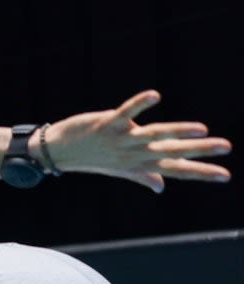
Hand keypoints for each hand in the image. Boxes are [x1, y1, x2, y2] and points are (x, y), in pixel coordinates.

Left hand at [49, 89, 230, 191]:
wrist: (57, 154)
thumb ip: (144, 176)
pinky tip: (155, 96)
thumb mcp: (121, 170)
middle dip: (199, 151)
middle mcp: (133, 155)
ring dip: (177, 131)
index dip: (201, 173)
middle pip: (171, 152)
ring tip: (201, 129)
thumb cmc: (93, 159)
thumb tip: (161, 187)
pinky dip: (139, 105)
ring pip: (153, 135)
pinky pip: (125, 114)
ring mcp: (120, 140)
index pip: (176, 170)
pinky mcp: (106, 125)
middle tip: (225, 147)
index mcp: (140, 165)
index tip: (225, 176)